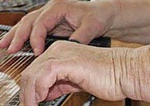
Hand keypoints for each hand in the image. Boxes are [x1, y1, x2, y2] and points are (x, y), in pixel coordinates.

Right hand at [0, 0, 111, 54]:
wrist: (102, 13)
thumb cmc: (96, 16)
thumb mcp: (91, 27)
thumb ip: (79, 38)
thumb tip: (69, 49)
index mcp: (58, 6)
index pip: (41, 22)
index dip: (36, 38)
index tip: (37, 52)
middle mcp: (49, 8)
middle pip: (28, 21)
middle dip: (17, 35)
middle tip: (9, 49)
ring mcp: (47, 14)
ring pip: (26, 23)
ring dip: (14, 34)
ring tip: (2, 45)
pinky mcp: (48, 22)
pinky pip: (31, 28)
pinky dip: (20, 36)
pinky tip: (12, 43)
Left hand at [19, 41, 134, 104]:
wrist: (124, 72)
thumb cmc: (107, 77)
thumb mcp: (75, 82)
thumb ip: (58, 85)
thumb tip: (43, 93)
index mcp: (60, 52)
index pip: (35, 69)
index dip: (29, 89)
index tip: (30, 103)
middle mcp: (58, 49)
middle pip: (29, 71)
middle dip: (26, 93)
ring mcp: (61, 53)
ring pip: (31, 74)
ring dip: (29, 95)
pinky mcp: (66, 61)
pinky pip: (42, 76)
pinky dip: (37, 91)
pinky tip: (40, 100)